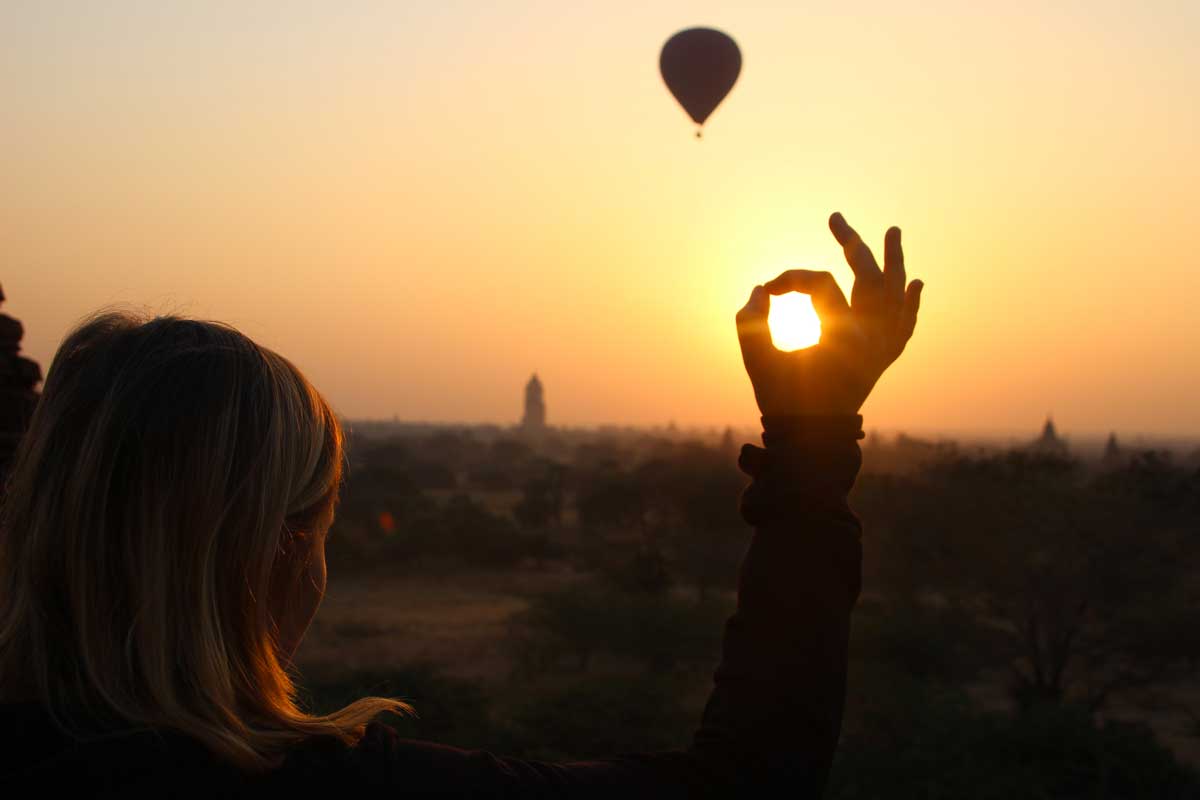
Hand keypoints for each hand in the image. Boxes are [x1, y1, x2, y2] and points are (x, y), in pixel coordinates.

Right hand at [736, 213, 923, 415]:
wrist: (812, 440)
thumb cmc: (782, 400)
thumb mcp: (757, 359)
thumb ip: (750, 320)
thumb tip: (761, 290)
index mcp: (842, 335)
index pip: (819, 283)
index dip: (790, 279)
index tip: (767, 292)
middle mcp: (871, 337)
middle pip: (869, 276)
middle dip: (852, 243)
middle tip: (836, 217)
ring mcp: (883, 349)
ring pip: (896, 295)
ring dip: (895, 261)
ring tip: (893, 230)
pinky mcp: (884, 360)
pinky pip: (904, 327)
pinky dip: (910, 305)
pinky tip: (916, 283)